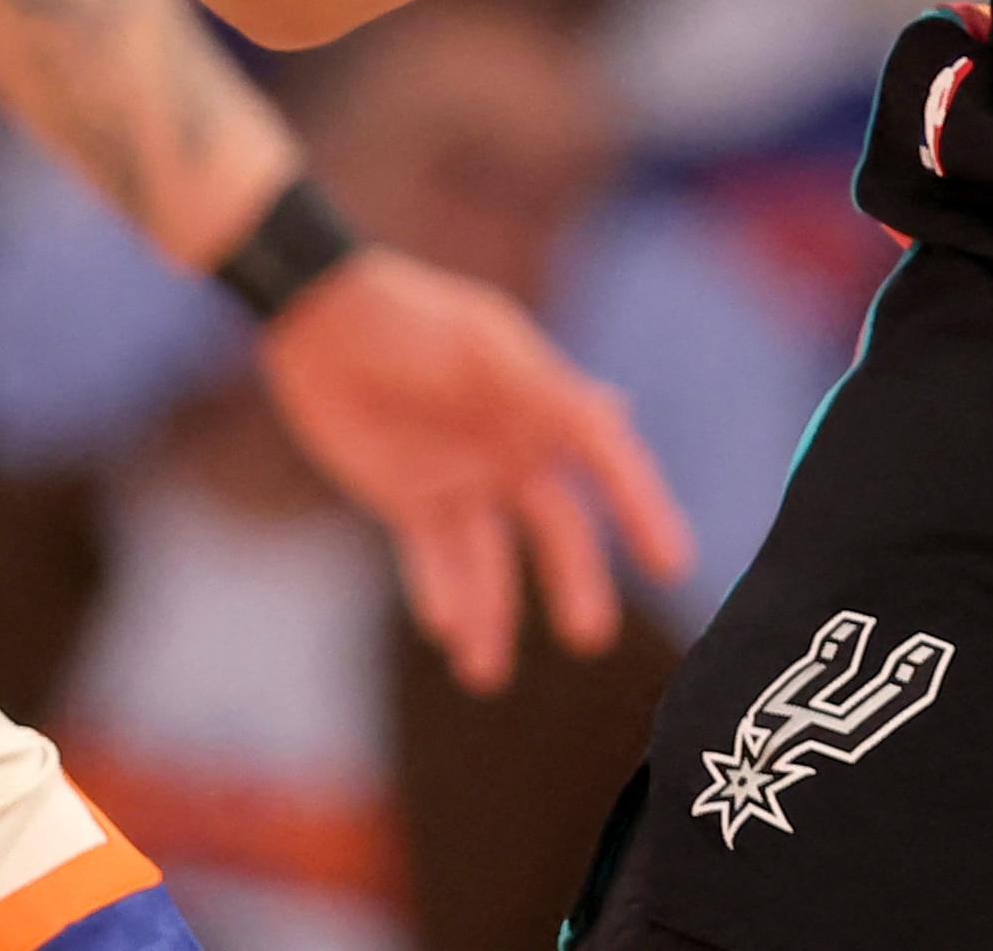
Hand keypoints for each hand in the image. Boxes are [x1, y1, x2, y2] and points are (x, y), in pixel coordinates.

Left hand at [257, 243, 690, 691]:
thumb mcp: (481, 350)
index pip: (609, 463)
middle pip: (557, 529)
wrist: (320, 318)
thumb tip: (618, 412)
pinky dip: (441, 594)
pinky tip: (446, 629)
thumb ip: (542, 389)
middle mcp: (512, 449)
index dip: (644, 508)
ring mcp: (462, 478)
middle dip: (575, 583)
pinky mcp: (408, 499)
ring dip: (492, 615)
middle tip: (589, 638)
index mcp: (542, 404)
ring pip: (491, 562)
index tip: (672, 563)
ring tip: (485, 674)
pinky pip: (434, 558)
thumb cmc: (411, 319)